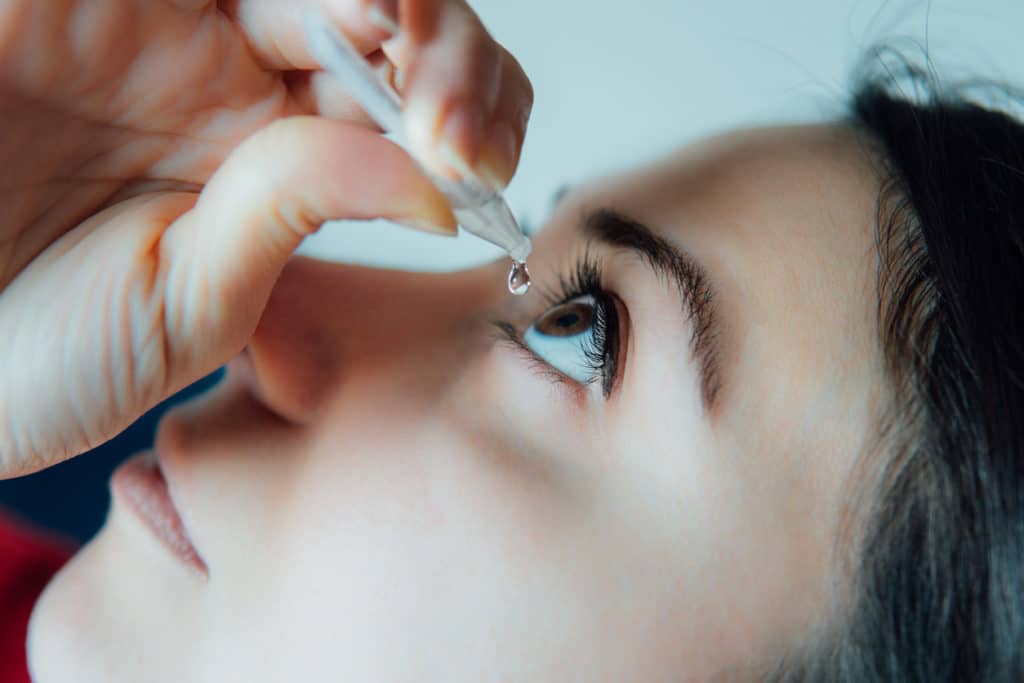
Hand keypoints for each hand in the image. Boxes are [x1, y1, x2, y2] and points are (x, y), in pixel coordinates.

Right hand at [0, 0, 532, 477]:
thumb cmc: (31, 349)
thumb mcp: (183, 307)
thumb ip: (290, 220)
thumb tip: (433, 185)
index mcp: (278, 167)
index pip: (413, 118)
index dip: (469, 126)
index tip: (482, 176)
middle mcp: (241, 81)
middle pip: (394, 27)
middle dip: (452, 61)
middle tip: (458, 132)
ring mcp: (172, 18)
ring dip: (391, 3)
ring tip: (405, 50)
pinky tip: (352, 10)